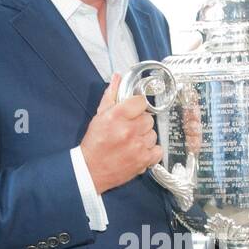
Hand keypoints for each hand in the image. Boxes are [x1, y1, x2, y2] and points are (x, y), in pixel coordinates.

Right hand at [79, 72, 163, 192]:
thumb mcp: (99, 116)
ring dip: (144, 137)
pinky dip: (151, 151)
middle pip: (148, 118)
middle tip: (129, 130)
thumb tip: (117, 77)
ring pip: (153, 134)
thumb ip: (111, 96)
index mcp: (117, 116)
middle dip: (140, 123)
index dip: (137, 107)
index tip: (132, 112)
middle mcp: (129, 130)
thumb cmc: (95, 143)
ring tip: (132, 143)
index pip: (141, 102)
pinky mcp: (143, 160)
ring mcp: (138, 146)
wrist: (91, 170)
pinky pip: (158, 150)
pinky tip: (139, 152)